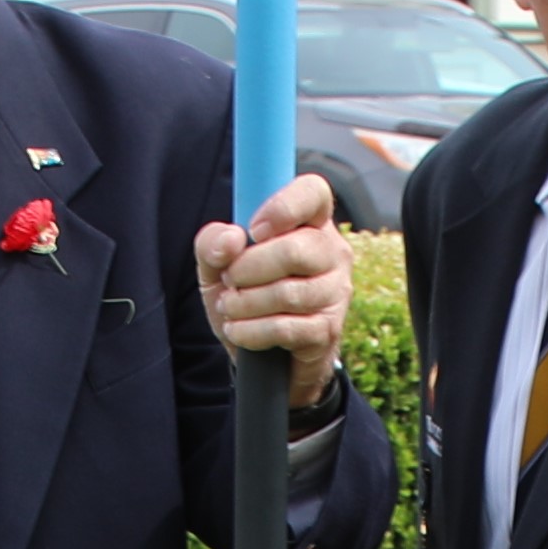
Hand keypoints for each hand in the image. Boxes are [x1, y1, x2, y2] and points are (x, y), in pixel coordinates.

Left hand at [194, 174, 350, 408]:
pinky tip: (238, 330)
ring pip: (288, 293)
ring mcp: (335, 292)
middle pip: (295, 250)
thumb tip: (231, 240)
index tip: (254, 229)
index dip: (283, 206)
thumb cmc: (246, 294)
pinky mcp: (328, 330)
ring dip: (245, 303)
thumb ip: (212, 243)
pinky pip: (286, 328)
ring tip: (230, 307)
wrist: (263, 356)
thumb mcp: (216, 264)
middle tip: (230, 279)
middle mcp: (332, 252)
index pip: (313, 192)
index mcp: (309, 222)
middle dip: (248, 268)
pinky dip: (251, 331)